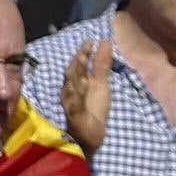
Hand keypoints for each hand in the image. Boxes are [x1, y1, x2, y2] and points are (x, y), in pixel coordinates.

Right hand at [60, 36, 111, 154]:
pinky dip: (79, 93)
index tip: (90, 40)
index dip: (82, 53)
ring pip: (72, 86)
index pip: (77, 65)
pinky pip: (76, 103)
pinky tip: (84, 83)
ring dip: (77, 73)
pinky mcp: (75, 115)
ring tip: (84, 59)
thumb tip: (105, 41)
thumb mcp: (101, 83)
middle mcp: (70, 91)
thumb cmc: (93, 108)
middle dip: (79, 60)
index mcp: (75, 82)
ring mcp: (71, 103)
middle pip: (73, 73)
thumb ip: (102, 63)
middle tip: (86, 47)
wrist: (91, 135)